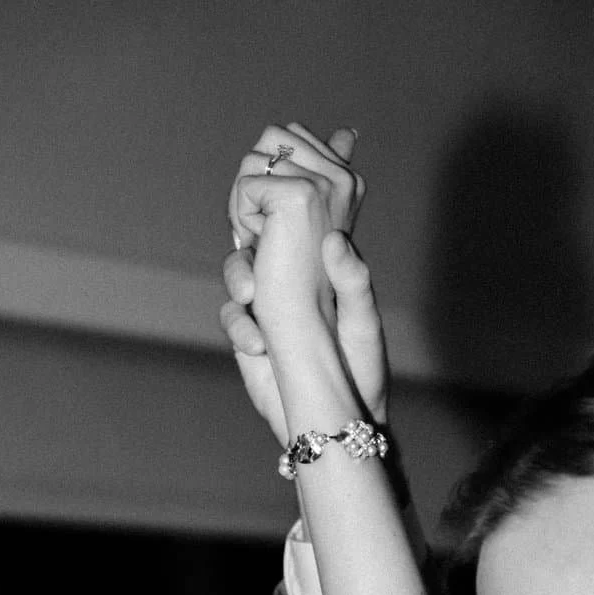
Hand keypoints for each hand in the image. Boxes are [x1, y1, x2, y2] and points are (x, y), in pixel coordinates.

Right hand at [221, 124, 387, 443]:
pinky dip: (239, 327)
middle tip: (257, 237)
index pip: (306, 210)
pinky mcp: (248, 331)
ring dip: (239, 277)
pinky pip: (230, 314)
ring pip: (237, 266)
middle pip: (259, 225)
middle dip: (252, 226)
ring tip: (252, 299)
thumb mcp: (364, 324)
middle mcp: (292, 273)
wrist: (332, 419)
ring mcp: (268, 302)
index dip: (295, 184)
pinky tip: (260, 347)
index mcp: (323, 262)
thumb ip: (353, 281)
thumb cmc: (360, 372)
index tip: (289, 175)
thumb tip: (335, 240)